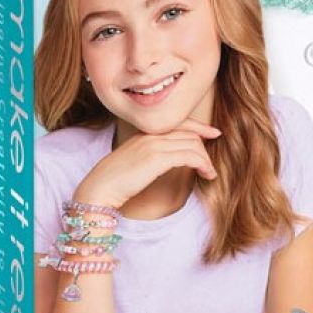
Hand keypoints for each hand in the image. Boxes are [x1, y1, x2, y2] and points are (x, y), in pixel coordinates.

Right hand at [73, 119, 220, 209]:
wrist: (99, 188)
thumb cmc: (115, 181)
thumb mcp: (134, 162)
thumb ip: (151, 155)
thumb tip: (170, 160)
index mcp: (145, 133)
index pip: (179, 123)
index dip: (199, 127)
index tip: (213, 133)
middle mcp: (151, 135)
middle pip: (189, 133)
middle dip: (205, 146)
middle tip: (211, 164)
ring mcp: (154, 144)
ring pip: (192, 144)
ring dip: (206, 160)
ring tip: (210, 174)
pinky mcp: (157, 158)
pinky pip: (189, 156)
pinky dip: (202, 164)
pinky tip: (205, 174)